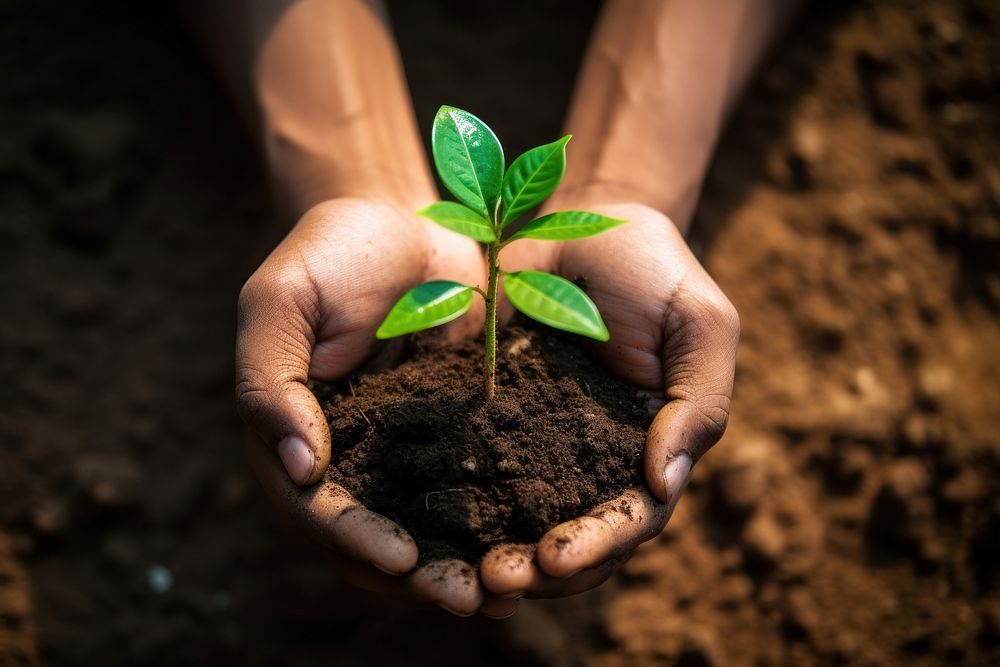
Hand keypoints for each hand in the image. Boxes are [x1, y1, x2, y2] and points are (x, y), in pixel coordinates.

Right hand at [236, 197, 514, 616]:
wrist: (405, 222)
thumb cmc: (332, 252)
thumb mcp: (283, 299)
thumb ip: (271, 378)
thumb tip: (295, 467)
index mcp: (296, 437)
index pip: (315, 508)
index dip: (352, 539)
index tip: (398, 558)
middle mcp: (350, 457)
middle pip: (374, 536)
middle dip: (417, 574)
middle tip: (466, 598)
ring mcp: (406, 449)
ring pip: (428, 524)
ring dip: (462, 562)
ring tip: (506, 589)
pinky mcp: (458, 431)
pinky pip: (475, 484)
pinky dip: (499, 517)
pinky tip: (535, 538)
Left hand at [481, 202, 738, 599]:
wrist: (578, 224)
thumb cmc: (652, 269)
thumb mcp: (700, 323)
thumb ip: (699, 401)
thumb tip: (665, 483)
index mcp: (648, 450)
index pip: (630, 519)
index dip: (597, 546)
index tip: (557, 557)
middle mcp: (591, 462)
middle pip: (569, 538)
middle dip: (536, 570)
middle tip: (496, 583)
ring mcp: (534, 444)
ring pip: (515, 521)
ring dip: (490, 554)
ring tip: (459, 575)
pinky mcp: (483, 419)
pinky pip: (467, 471)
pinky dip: (451, 506)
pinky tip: (422, 525)